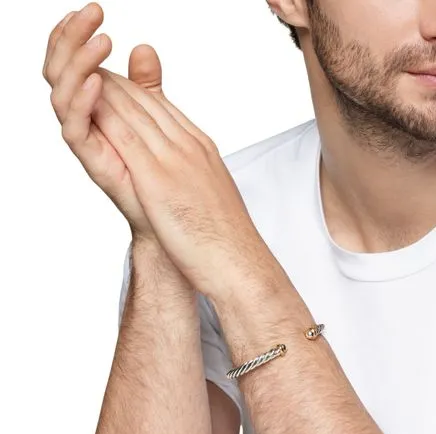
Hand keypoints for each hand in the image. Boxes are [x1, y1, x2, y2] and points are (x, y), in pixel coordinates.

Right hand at [43, 3, 159, 241]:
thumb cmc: (165, 172)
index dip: (76, 35)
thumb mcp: (158, 117)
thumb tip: (144, 49)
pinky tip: (98, 82)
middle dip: (72, 38)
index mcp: (100, 106)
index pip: (76, 62)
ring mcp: (90, 140)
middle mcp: (89, 121)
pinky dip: (83, 103)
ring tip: (101, 41)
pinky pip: (76, 128)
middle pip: (62, 71)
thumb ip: (146, 85)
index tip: (91, 11)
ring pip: (64, 93)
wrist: (176, 215)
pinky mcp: (94, 161)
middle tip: (92, 13)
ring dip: (79, 62)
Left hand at [89, 63, 273, 299]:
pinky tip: (81, 102)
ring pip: (132, 110)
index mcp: (203, 149)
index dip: (133, 89)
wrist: (238, 261)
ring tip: (74, 71)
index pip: (162, 107)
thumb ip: (194, 176)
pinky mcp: (157, 177)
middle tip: (84, 63)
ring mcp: (175, 158)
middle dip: (113, 80)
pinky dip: (102, 114)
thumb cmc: (227, 239)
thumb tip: (183, 178)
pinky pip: (124, 136)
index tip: (111, 82)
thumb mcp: (211, 196)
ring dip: (102, 87)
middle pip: (145, 101)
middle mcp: (189, 145)